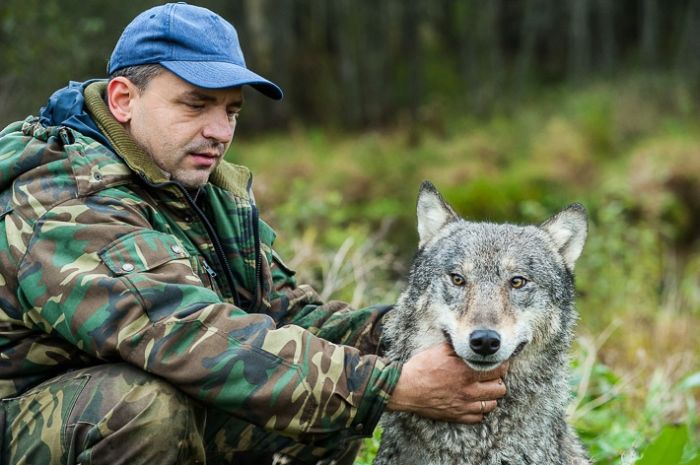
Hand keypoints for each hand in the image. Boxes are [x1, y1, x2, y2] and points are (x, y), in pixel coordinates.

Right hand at [386, 343, 507, 423]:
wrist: (405, 389)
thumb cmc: (421, 368)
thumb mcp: (440, 350)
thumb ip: (459, 349)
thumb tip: (472, 345)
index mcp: (467, 372)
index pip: (498, 370)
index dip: (501, 365)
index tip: (498, 363)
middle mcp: (469, 391)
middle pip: (500, 389)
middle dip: (498, 381)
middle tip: (490, 376)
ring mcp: (464, 406)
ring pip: (492, 405)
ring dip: (490, 396)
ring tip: (482, 389)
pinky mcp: (457, 416)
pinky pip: (479, 417)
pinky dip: (479, 410)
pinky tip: (473, 401)